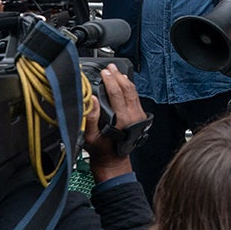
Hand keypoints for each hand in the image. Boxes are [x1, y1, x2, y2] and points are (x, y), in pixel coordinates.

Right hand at [83, 64, 145, 181]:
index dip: (110, 80)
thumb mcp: (90, 136)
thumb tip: (91, 98)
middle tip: (110, 68)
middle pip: (128, 89)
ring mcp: (138, 116)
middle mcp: (133, 116)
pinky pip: (136, 98)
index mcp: (122, 120)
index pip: (117, 93)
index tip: (104, 72)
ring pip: (134, 92)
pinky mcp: (139, 117)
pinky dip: (130, 88)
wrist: (113, 161)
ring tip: (117, 71)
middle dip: (118, 76)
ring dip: (125, 80)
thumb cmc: (101, 151)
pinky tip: (124, 82)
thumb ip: (90, 117)